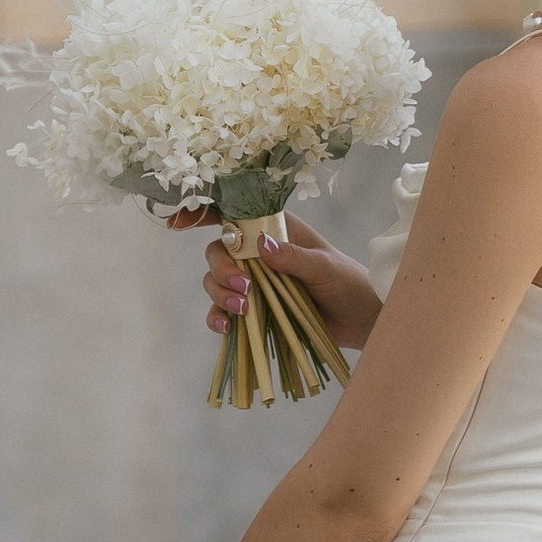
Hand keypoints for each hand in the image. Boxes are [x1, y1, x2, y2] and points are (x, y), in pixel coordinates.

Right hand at [174, 207, 346, 342]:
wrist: (362, 320)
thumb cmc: (349, 284)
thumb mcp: (325, 268)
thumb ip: (295, 258)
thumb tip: (262, 247)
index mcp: (275, 230)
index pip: (233, 215)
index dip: (202, 214)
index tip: (179, 223)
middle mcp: (259, 253)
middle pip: (218, 252)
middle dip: (221, 269)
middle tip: (243, 286)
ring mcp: (255, 283)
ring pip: (216, 282)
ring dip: (221, 294)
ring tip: (245, 309)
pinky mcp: (254, 311)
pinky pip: (223, 312)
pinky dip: (219, 318)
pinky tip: (227, 327)